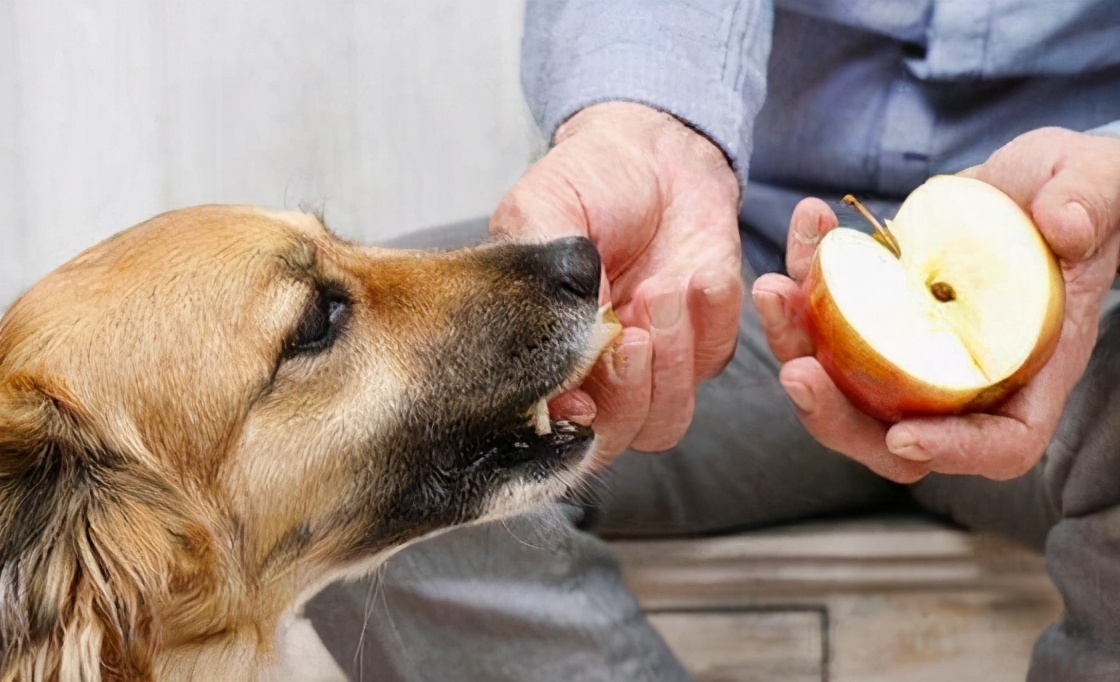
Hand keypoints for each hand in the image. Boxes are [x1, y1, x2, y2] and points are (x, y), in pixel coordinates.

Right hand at [491, 102, 741, 466]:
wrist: (652, 148)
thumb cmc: (585, 181)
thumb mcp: (539, 214)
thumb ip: (541, 284)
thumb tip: (561, 354)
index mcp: (545, 352)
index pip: (550, 425)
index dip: (566, 427)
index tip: (579, 397)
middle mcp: (597, 372)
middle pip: (613, 437)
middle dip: (627, 392)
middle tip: (633, 333)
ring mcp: (654, 363)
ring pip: (666, 419)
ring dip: (671, 363)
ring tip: (664, 289)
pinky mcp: (706, 340)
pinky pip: (716, 360)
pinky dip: (714, 321)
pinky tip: (703, 274)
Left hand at [752, 127, 1119, 481]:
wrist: (1031, 181)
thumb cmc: (1080, 194)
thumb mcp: (1098, 188)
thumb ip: (1089, 205)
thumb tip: (1065, 226)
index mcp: (1028, 370)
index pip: (998, 443)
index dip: (952, 453)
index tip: (903, 437)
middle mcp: (961, 375)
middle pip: (892, 434)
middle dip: (835, 415)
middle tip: (796, 372)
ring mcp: (909, 350)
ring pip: (840, 382)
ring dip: (795, 342)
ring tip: (774, 290)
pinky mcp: (873, 314)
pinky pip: (825, 317)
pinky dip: (804, 278)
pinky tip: (808, 224)